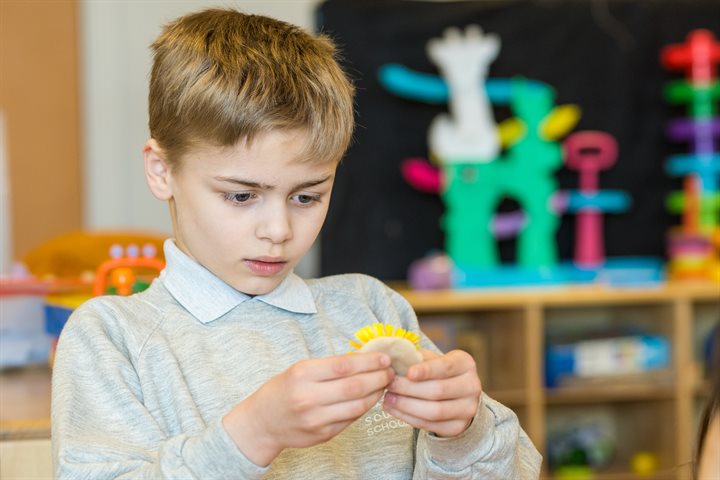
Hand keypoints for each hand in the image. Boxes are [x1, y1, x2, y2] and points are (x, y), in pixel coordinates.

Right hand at [223, 353, 394, 465]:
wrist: (262, 423)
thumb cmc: (283, 390)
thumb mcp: (300, 370)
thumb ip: (330, 366)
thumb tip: (365, 358)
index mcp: (302, 375)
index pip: (344, 366)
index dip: (369, 361)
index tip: (384, 358)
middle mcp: (309, 397)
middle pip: (355, 386)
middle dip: (379, 377)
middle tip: (391, 372)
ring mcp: (317, 419)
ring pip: (358, 406)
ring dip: (376, 394)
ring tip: (384, 384)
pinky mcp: (323, 435)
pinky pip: (351, 420)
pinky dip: (364, 408)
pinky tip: (370, 399)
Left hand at [382, 349, 481, 437]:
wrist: (454, 395)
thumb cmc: (437, 372)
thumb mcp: (431, 359)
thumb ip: (416, 358)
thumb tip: (394, 359)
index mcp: (465, 364)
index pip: (446, 367)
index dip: (427, 370)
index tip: (408, 372)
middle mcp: (472, 386)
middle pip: (438, 390)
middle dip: (409, 388)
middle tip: (389, 385)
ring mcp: (468, 409)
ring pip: (434, 411)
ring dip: (407, 406)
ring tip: (388, 399)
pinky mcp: (458, 427)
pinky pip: (431, 425)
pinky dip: (409, 418)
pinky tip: (395, 410)